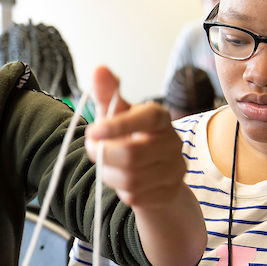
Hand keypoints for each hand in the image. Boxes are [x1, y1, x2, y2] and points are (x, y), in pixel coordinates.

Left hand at [85, 66, 189, 210]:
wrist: (154, 175)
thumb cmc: (130, 138)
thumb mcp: (117, 115)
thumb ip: (108, 94)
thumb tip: (98, 68)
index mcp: (161, 119)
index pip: (147, 117)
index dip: (119, 124)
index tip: (93, 130)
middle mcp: (173, 143)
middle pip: (132, 154)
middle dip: (103, 154)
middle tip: (91, 148)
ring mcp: (174, 170)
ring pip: (131, 179)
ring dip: (108, 173)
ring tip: (106, 165)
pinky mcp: (170, 193)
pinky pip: (136, 197)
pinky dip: (120, 191)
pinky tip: (122, 182)